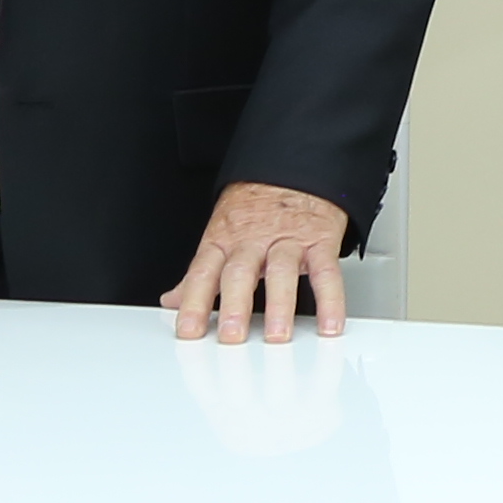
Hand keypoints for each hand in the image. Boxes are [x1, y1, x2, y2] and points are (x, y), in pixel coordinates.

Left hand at [162, 180, 352, 342]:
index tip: (188, 331)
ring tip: (277, 335)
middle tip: (232, 335)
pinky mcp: (320, 241)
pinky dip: (330, 300)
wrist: (295, 166)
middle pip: (240, 273)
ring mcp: (287, 241)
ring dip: (279, 306)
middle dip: (234, 305)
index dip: (193, 301)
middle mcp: (253, 241)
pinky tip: (329, 325)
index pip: (203, 272)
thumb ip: (199, 273)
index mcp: (225, 240)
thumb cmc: (256, 204)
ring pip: (282, 272)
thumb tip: (172, 300)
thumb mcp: (221, 232)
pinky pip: (326, 272)